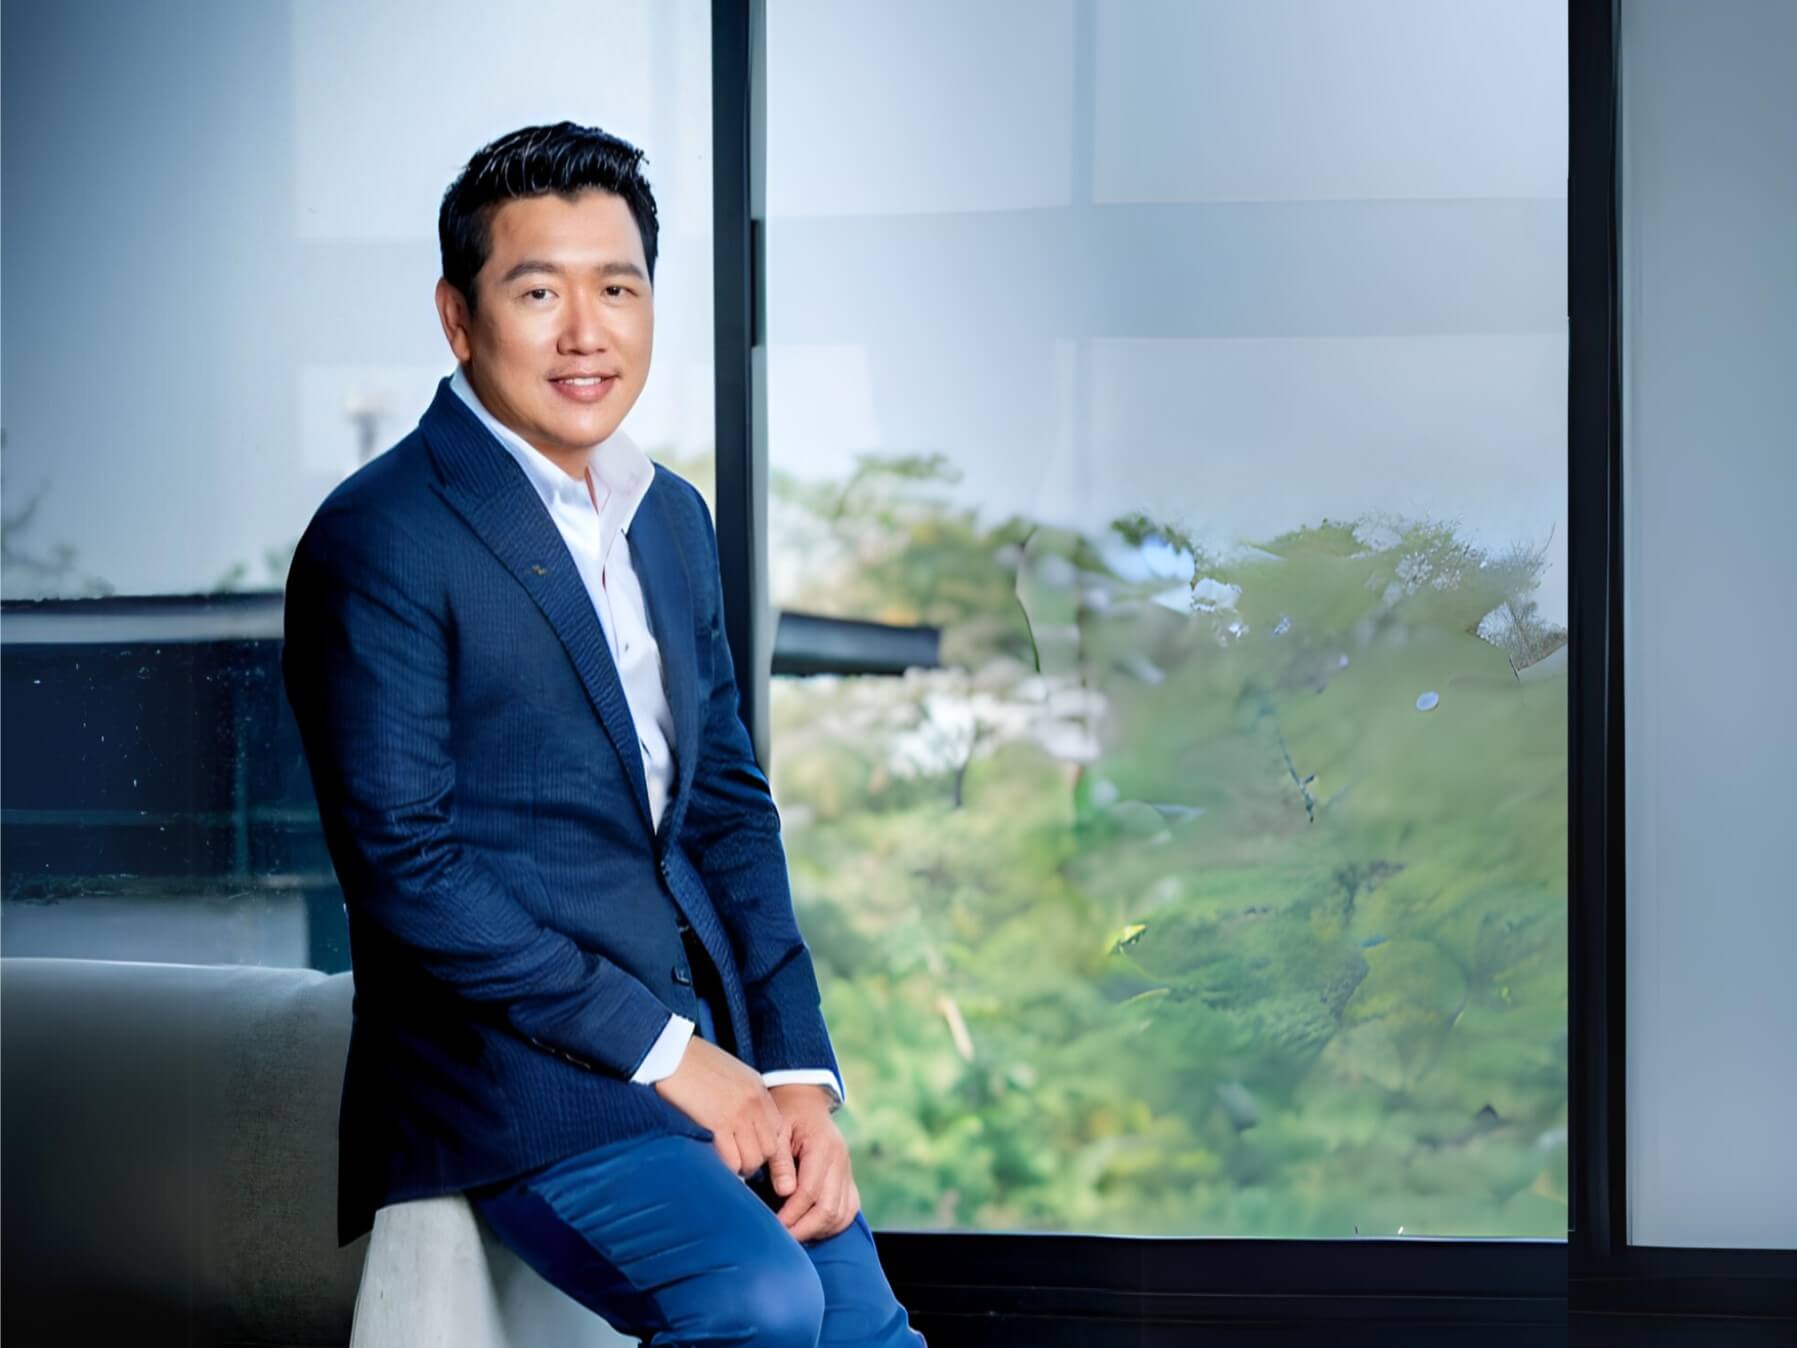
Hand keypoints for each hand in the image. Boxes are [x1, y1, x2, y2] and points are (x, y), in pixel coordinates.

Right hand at [653, 1037, 797, 1191]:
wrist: (670, 1052)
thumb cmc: (692, 1062)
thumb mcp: (730, 1073)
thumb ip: (742, 1096)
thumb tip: (740, 1122)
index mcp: (758, 1088)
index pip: (777, 1129)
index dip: (763, 1145)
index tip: (746, 1150)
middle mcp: (754, 1103)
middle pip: (769, 1148)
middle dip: (753, 1161)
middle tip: (734, 1162)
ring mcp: (739, 1114)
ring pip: (752, 1160)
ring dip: (738, 1168)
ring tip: (722, 1166)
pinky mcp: (718, 1124)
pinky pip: (730, 1160)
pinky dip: (723, 1169)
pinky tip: (711, 1163)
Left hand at [768, 1084, 859, 1243]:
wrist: (806, 1100)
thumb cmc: (787, 1114)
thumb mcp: (776, 1130)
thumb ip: (780, 1161)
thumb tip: (784, 1193)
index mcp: (822, 1147)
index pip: (810, 1191)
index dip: (791, 1214)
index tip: (773, 1225)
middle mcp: (840, 1161)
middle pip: (829, 1208)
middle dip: (804, 1228)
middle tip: (782, 1238)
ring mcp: (847, 1170)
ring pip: (842, 1213)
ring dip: (818, 1229)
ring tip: (795, 1234)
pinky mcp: (848, 1177)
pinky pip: (849, 1209)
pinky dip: (833, 1224)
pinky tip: (814, 1227)